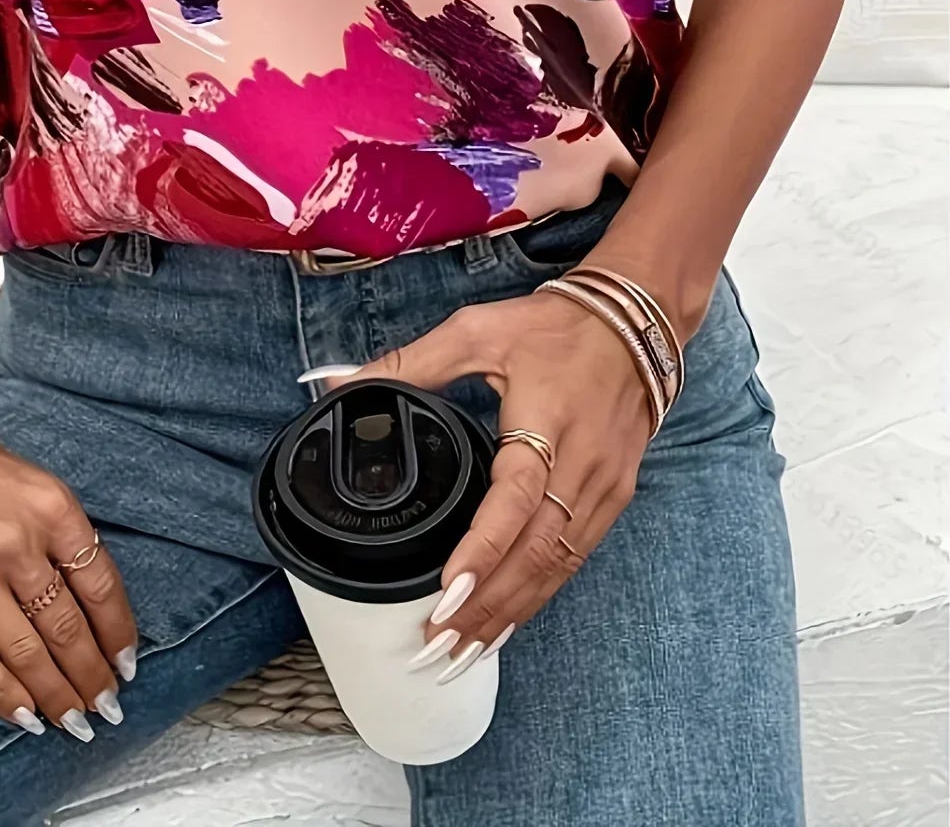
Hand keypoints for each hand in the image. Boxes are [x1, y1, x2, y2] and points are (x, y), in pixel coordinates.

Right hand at [0, 397, 137, 739]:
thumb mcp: (27, 482)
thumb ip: (56, 535)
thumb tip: (86, 602)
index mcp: (52, 507)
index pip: (101, 586)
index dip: (118, 635)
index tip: (126, 666)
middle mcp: (19, 541)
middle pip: (68, 628)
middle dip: (91, 678)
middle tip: (105, 708)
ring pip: (27, 653)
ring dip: (55, 695)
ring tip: (72, 721)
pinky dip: (3, 695)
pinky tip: (23, 715)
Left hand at [332, 286, 652, 677]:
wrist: (634, 322)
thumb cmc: (552, 326)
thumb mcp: (477, 331)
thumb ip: (409, 362)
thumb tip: (337, 382)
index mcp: (547, 421)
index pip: (516, 498)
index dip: (483, 549)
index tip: (448, 590)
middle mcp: (581, 464)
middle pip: (536, 551)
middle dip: (487, 604)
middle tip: (436, 642)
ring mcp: (604, 486)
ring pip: (557, 566)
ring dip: (511, 611)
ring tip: (462, 650)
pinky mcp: (614, 496)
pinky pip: (574, 557)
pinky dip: (539, 593)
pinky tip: (508, 619)